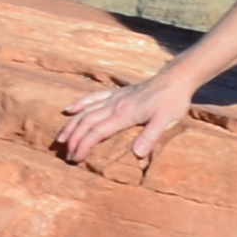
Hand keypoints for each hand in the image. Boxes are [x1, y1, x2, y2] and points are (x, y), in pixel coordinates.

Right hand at [53, 74, 195, 175]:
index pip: (97, 131)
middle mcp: (115, 105)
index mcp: (125, 114)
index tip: (75, 158)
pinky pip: (93, 97)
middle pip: (87, 122)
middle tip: (66, 155)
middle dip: (74, 139)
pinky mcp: (117, 93)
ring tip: (61, 138)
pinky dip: (80, 103)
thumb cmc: (172, 101)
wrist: (176, 79)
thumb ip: (151, 136)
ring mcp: (114, 97)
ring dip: (72, 124)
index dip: (84, 145)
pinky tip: (69, 109)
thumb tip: (137, 154)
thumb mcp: (166, 120)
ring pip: (86, 110)